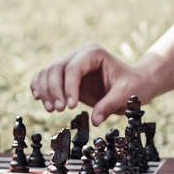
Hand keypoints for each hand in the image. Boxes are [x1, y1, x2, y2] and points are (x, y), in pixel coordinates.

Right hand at [31, 43, 151, 126]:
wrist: (135, 83)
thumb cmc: (133, 86)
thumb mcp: (126, 94)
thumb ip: (109, 105)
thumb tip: (95, 120)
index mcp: (93, 53)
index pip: (73, 68)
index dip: (68, 87)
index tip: (71, 107)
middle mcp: (78, 55)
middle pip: (56, 68)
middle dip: (53, 90)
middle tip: (58, 110)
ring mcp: (70, 63)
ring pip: (47, 72)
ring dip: (45, 90)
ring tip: (51, 110)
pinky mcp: (66, 76)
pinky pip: (46, 77)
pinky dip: (40, 86)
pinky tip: (38, 98)